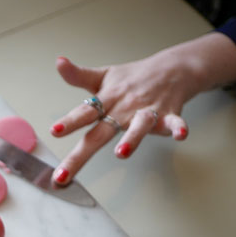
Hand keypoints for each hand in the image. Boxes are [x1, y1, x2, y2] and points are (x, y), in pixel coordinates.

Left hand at [48, 33, 235, 183]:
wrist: (172, 69)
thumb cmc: (132, 79)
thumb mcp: (103, 77)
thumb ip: (79, 76)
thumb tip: (59, 62)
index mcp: (107, 99)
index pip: (85, 112)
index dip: (70, 121)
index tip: (54, 131)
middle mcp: (124, 107)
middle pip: (101, 132)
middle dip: (81, 155)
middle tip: (64, 174)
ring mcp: (147, 111)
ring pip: (139, 126)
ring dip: (133, 138)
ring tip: (121, 153)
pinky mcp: (169, 115)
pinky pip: (175, 122)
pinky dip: (178, 128)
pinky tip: (180, 135)